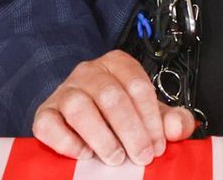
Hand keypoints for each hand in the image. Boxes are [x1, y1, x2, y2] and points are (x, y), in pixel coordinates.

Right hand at [31, 51, 194, 164]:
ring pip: (79, 107)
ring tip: (115, 157)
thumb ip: (171, 119)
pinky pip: (49, 124)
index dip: (150, 119)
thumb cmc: (117, 113)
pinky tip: (84, 154)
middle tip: (141, 156)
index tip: (157, 145)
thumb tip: (177, 127)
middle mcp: (89, 72)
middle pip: (110, 96)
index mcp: (117, 64)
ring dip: (101, 137)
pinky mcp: (45, 114)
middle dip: (130, 131)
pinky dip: (67, 142)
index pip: (137, 85)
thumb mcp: (147, 112)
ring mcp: (64, 91)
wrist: (78, 114)